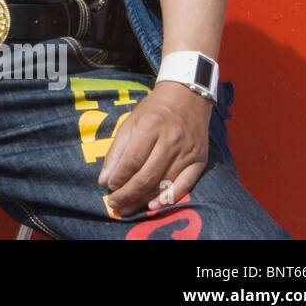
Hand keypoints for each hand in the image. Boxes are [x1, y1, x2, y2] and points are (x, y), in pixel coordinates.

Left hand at [97, 81, 212, 216]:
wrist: (187, 97)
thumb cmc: (154, 110)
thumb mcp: (130, 122)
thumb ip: (117, 151)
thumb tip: (105, 180)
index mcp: (150, 125)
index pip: (132, 159)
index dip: (120, 177)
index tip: (108, 188)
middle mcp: (171, 139)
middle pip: (147, 175)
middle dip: (127, 194)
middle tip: (114, 205)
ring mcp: (188, 151)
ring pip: (163, 183)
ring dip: (143, 200)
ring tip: (127, 208)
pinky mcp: (200, 160)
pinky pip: (185, 185)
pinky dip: (168, 198)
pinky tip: (153, 205)